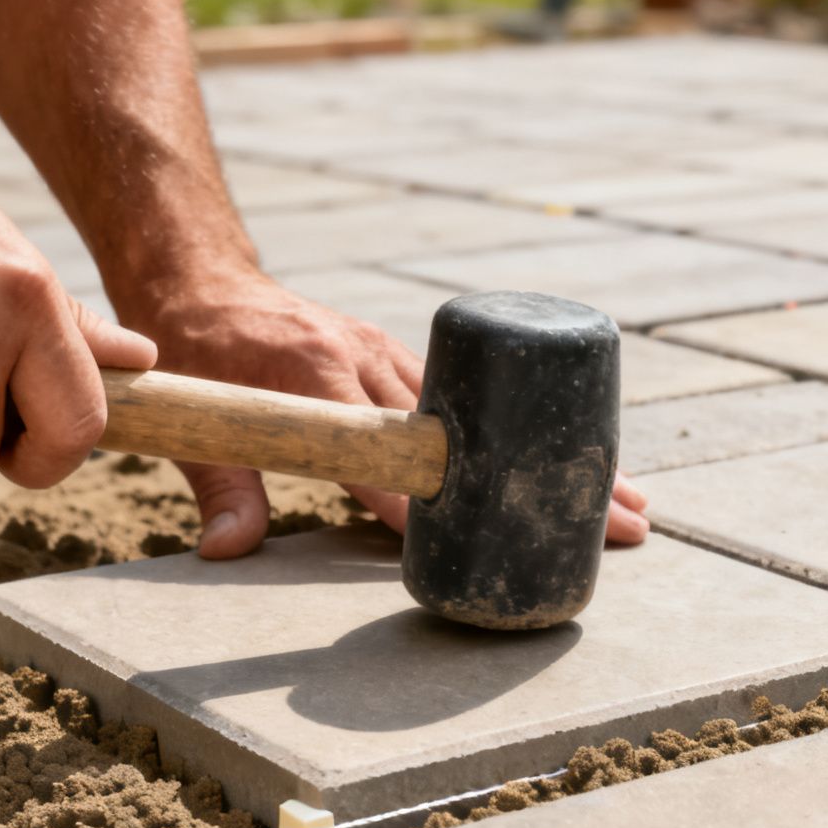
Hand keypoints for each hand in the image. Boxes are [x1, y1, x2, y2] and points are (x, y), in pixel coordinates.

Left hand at [139, 273, 649, 559]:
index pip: (390, 462)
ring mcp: (397, 359)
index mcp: (322, 383)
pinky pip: (480, 400)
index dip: (431, 508)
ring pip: (495, 419)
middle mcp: (373, 365)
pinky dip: (530, 432)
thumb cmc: (197, 351)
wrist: (204, 275)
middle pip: (477, 442)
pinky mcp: (406, 357)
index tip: (480, 545)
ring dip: (561, 461)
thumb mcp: (194, 421)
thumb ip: (220, 486)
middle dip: (545, 488)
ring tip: (633, 505)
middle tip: (621, 526)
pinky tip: (577, 462)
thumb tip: (228, 551)